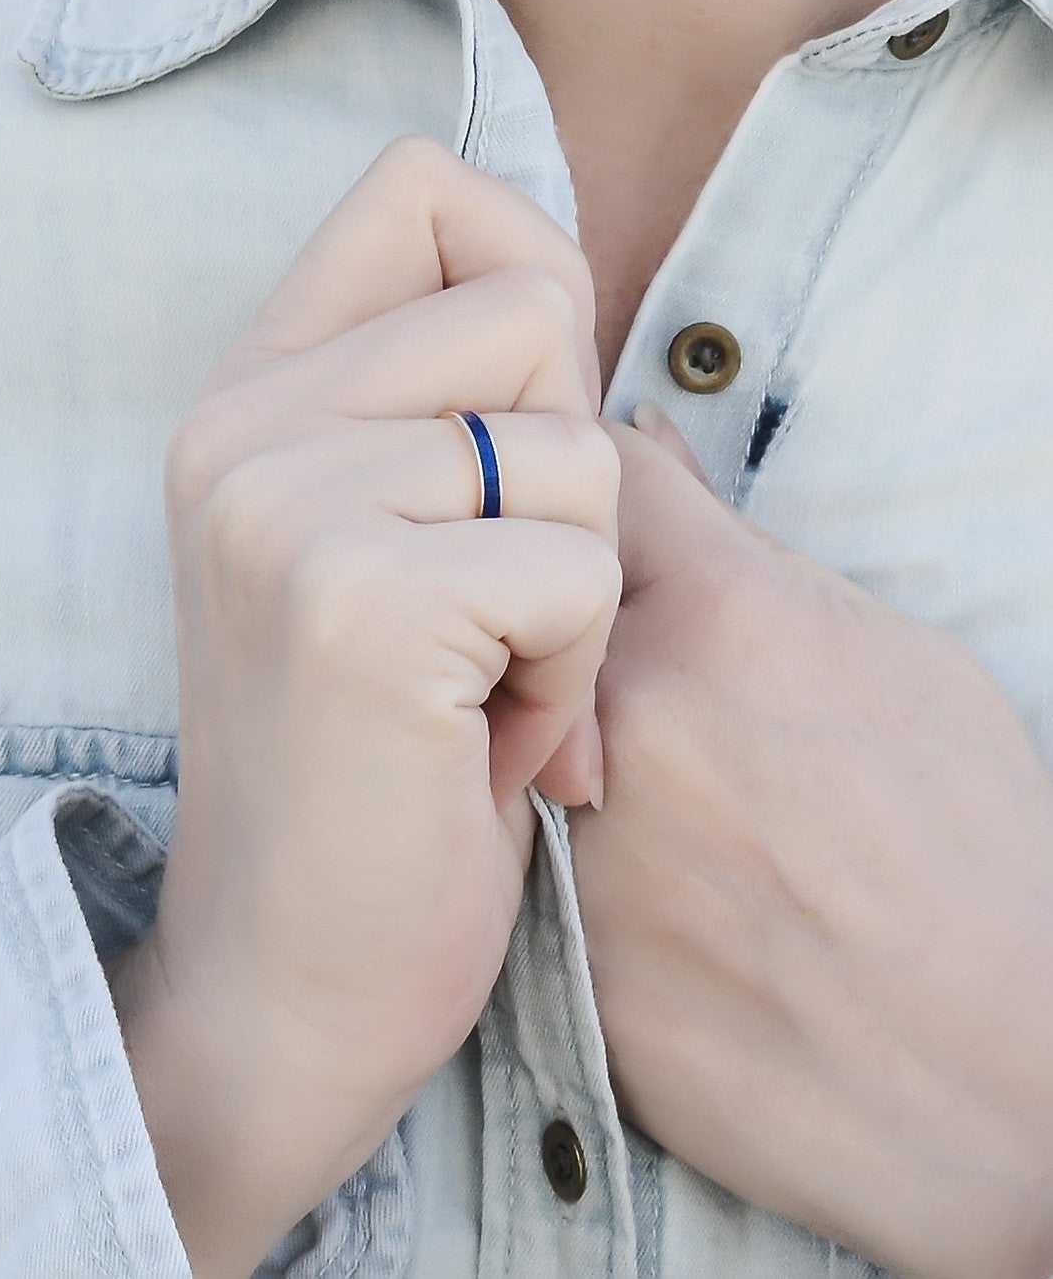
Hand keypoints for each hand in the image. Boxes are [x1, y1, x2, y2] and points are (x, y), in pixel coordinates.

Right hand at [111, 139, 620, 1276]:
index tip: (517, 423)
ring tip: (488, 682)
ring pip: (576, 444)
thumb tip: (569, 292)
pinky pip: (577, 564)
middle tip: (500, 596)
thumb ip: (436, 400)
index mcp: (247, 393)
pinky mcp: (354, 600)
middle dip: (568, 459)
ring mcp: (284, 504)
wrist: (284, 967)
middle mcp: (242, 425)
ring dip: (577, 585)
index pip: (420, 184)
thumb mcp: (371, 540)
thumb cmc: (369, 755)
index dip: (528, 272)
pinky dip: (572, 669)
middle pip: (533, 303)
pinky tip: (487, 740)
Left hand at [571, 407, 1052, 1278]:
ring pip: (526, 740)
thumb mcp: (901, 666)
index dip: (595, 502)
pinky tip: (670, 899)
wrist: (1001, 1081)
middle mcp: (628, 711)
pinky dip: (582, 861)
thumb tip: (652, 444)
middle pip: (539, 619)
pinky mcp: (556, 945)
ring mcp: (580, 832)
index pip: (595, 488)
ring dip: (573, 755)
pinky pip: (537, 859)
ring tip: (690, 819)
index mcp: (726, 617)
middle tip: (660, 703)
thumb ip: (751, 553)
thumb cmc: (976, 856)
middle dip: (573, 637)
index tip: (599, 530)